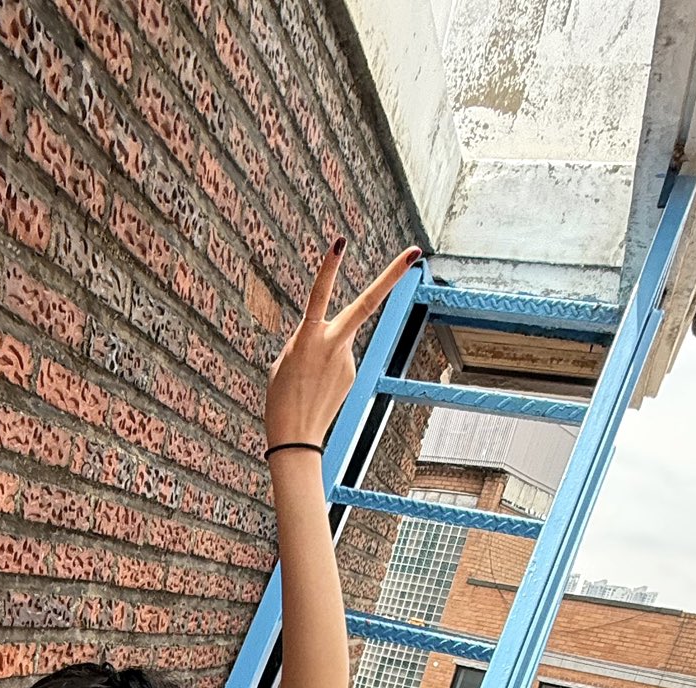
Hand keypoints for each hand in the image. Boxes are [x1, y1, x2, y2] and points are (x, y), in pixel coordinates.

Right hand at [264, 239, 422, 451]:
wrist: (295, 438)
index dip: (328, 268)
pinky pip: (338, 360)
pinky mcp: (352, 373)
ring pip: (338, 340)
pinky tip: (316, 389)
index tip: (340, 242)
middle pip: (366, 304)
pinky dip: (326, 370)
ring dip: (321, 356)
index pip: (319, 295)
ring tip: (306, 383)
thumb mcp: (284, 361)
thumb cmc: (281, 398)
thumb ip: (307, 339)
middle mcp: (333, 344)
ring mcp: (347, 359)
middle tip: (414, 253)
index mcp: (307, 338)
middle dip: (391, 276)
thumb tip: (330, 335)